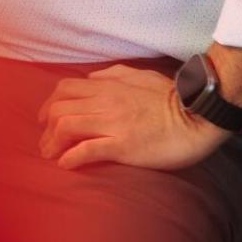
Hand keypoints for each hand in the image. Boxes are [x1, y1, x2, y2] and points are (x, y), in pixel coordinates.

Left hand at [36, 64, 233, 170]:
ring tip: (51, 156)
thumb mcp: (139, 75)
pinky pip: (87, 150)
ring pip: (67, 127)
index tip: (46, 120)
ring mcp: (112, 123)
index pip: (64, 89)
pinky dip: (71, 158)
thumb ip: (113, 75)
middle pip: (59, 109)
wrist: (196, 115)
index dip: (49, 105)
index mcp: (108, 85)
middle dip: (46, 127)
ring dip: (52, 143)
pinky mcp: (122, 145)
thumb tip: (92, 79)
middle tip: (45, 143)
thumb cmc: (171, 96)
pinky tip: (66, 165)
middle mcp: (105, 101)